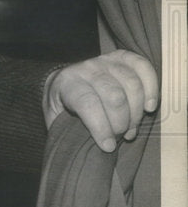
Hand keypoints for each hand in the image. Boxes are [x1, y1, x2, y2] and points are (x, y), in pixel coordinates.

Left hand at [42, 49, 158, 151]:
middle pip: (114, 96)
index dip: (101, 127)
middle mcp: (87, 68)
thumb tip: (82, 148)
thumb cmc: (63, 106)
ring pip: (131, 84)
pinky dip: (151, 87)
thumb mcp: (56, 119)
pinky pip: (142, 67)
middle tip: (121, 136)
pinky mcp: (122, 57)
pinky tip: (149, 107)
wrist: (65, 81)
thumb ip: (66, 131)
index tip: (109, 146)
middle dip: (121, 123)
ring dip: (136, 112)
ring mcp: (106, 61)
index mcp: (67, 83)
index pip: (87, 103)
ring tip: (131, 128)